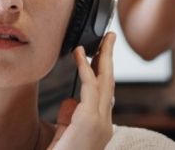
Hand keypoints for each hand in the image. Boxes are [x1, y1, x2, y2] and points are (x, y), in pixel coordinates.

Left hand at [50, 33, 114, 149]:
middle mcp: (104, 125)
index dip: (102, 72)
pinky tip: (81, 54)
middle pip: (110, 85)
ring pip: (105, 83)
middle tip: (110, 38)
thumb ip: (70, 117)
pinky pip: (90, 88)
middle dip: (110, 59)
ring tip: (102, 40)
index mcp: (100, 128)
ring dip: (103, 58)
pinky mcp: (90, 122)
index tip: (98, 54)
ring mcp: (100, 124)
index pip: (105, 94)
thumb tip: (71, 100)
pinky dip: (86, 69)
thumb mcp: (64, 135)